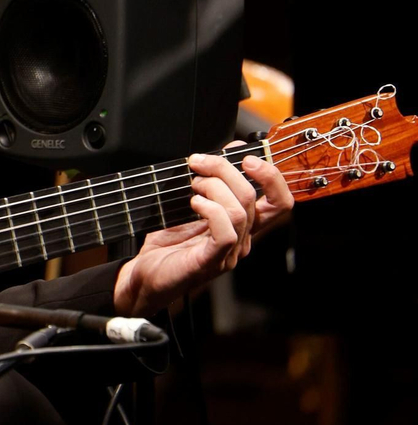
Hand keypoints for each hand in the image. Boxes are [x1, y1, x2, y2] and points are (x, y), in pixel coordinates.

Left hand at [113, 147, 293, 315]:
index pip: (279, 202)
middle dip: (225, 169)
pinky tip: (194, 204)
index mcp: (242, 224)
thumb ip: (213, 180)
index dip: (271, 176)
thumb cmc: (167, 242)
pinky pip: (226, 233)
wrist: (145, 276)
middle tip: (197, 162)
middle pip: (254, 197)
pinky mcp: (211, 261)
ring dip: (214, 188)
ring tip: (192, 185)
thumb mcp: (191, 202)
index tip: (245, 155)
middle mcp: (241, 238)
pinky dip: (211, 211)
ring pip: (240, 211)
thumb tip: (231, 148)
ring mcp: (229, 252)